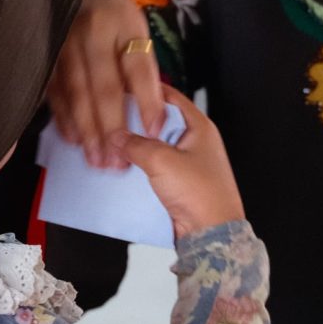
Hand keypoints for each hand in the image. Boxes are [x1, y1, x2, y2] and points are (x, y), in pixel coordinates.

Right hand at [52, 0, 166, 169]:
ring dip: (87, 130)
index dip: (147, 102)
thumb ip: (139, 64)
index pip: (139, 68)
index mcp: (124, 24)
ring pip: (77, 93)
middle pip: (105, 87)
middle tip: (118, 162)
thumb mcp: (133, 26)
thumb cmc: (110, 11)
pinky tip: (72, 138)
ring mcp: (66, 43)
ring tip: (96, 159)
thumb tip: (150, 110)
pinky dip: (63, 117)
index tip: (154, 133)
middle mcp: (93, 33)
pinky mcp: (47, 53)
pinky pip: (55, 90)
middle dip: (112, 127)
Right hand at [115, 87, 244, 238]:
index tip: (123, 90)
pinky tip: (121, 167)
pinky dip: (138, 166)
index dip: (146, 90)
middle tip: (112, 120)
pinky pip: (153, 166)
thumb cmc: (202, 195)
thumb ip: (136, 145)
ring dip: (134, 147)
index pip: (169, 96)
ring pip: (153, 145)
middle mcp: (193, 140)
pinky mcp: (176, 181)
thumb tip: (117, 136)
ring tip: (112, 145)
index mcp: (199, 126)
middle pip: (158, 121)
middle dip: (135, 123)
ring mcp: (185, 161)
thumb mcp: (163, 162)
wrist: (210, 234)